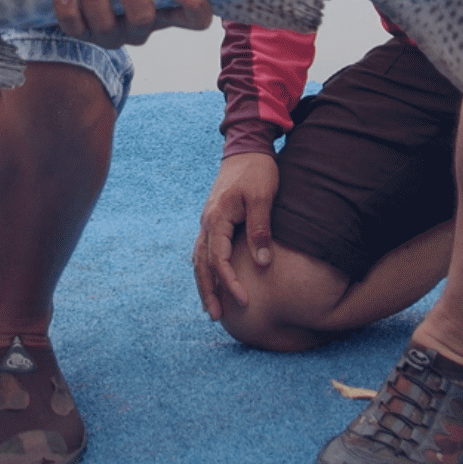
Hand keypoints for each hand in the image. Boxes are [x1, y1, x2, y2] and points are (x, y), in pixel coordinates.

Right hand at [193, 153, 278, 318]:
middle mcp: (207, 222)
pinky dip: (206, 269)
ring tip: (213, 307)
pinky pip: (205, 250)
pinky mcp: (214, 220)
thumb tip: (263, 264)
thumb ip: (260, 230)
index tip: (244, 301)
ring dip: (205, 283)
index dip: (230, 282)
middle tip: (216, 316)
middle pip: (202, 264)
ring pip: (199, 258)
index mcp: (217, 217)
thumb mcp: (262, 197)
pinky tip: (213, 281)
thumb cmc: (257, 171)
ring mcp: (208, 221)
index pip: (218, 259)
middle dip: (209, 291)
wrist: (246, 147)